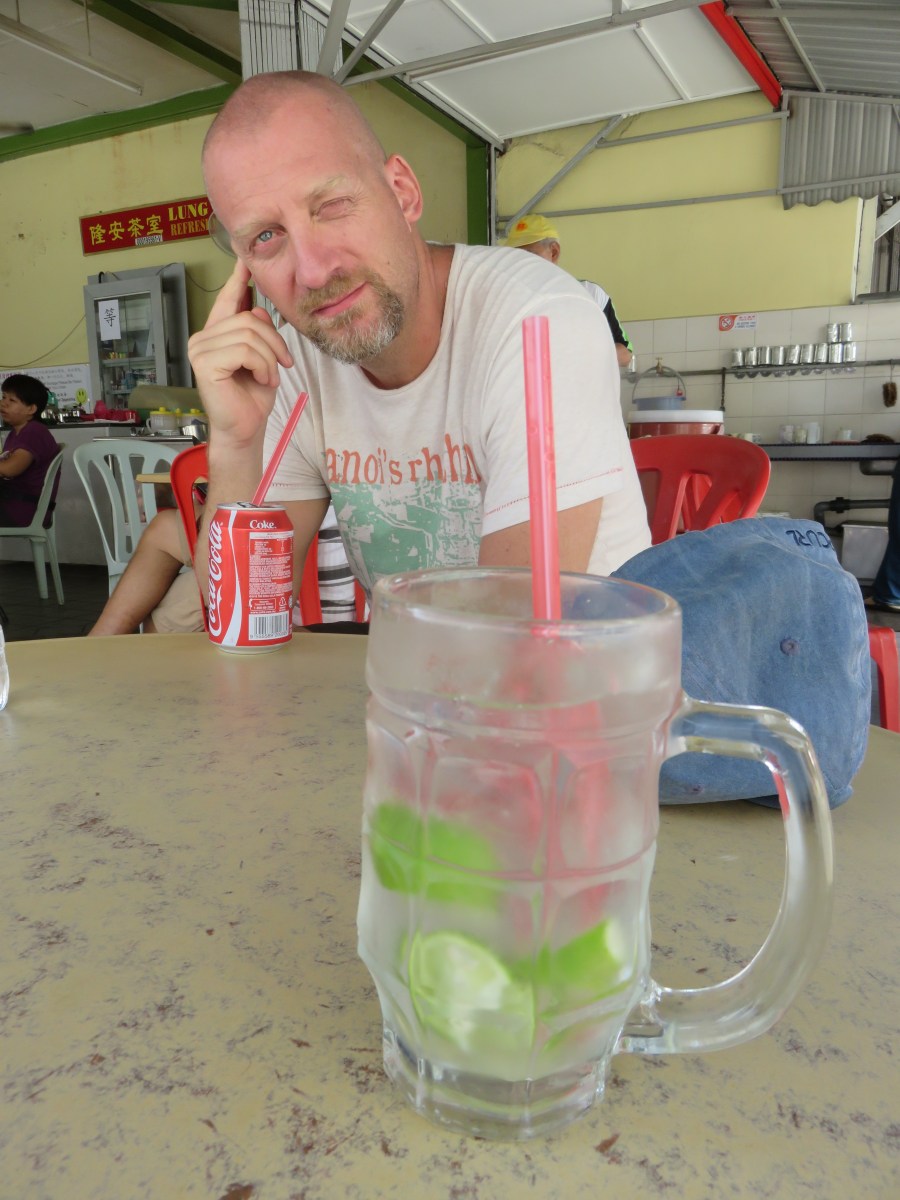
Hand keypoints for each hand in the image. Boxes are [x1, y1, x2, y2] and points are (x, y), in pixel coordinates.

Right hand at [188, 259, 293, 448]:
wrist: (245, 430)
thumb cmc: (252, 398)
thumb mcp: (263, 360)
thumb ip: (259, 334)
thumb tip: (259, 310)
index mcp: (217, 334)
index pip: (228, 300)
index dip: (238, 279)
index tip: (246, 260)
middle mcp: (203, 337)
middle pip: (249, 319)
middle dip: (275, 342)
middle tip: (283, 364)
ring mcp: (200, 349)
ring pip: (250, 334)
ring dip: (270, 358)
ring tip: (270, 376)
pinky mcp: (204, 363)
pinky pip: (244, 350)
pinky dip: (262, 365)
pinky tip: (262, 379)